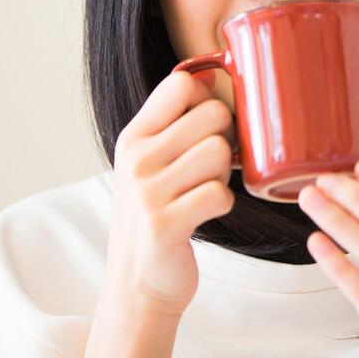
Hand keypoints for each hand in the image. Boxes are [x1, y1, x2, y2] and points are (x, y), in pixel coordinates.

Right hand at [102, 68, 236, 317]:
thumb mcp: (149, 162)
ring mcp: (146, 192)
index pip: (181, 84)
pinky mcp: (163, 224)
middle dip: (225, 140)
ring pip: (219, 151)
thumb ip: (174, 122)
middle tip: (209, 167)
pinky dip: (221, 205)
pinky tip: (203, 213)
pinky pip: (219, 194)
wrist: (136, 283)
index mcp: (133, 136)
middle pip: (213, 114)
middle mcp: (135, 159)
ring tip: (202, 190)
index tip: (204, 126)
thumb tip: (212, 75)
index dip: (208, 99)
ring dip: (222, 174)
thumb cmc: (155, 213)